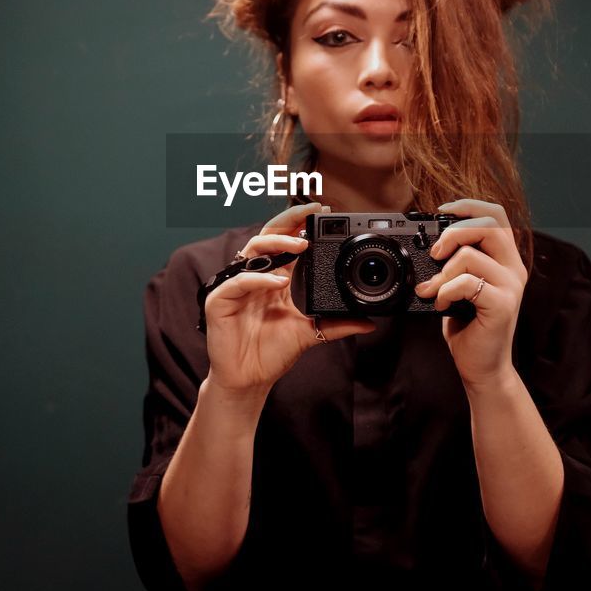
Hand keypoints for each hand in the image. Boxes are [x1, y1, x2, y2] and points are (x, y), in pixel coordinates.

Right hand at [203, 202, 375, 395]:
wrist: (249, 379)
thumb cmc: (272, 352)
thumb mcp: (310, 334)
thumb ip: (336, 325)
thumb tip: (369, 323)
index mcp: (275, 278)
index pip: (286, 242)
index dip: (302, 225)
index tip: (325, 212)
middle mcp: (256, 276)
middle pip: (269, 235)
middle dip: (290, 219)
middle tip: (312, 211)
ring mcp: (237, 286)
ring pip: (252, 250)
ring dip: (277, 243)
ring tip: (301, 245)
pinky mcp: (221, 301)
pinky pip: (239, 283)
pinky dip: (260, 280)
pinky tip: (279, 282)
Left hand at [413, 199, 527, 387]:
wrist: (482, 366)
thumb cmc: (469, 326)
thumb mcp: (461, 287)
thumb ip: (455, 262)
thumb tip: (429, 244)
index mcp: (505, 259)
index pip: (497, 214)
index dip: (469, 205)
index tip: (441, 212)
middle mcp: (513, 269)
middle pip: (490, 224)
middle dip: (454, 232)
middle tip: (435, 252)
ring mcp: (511, 286)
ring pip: (472, 255)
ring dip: (442, 271)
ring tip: (432, 289)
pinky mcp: (502, 305)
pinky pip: (468, 283)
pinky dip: (446, 291)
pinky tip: (442, 305)